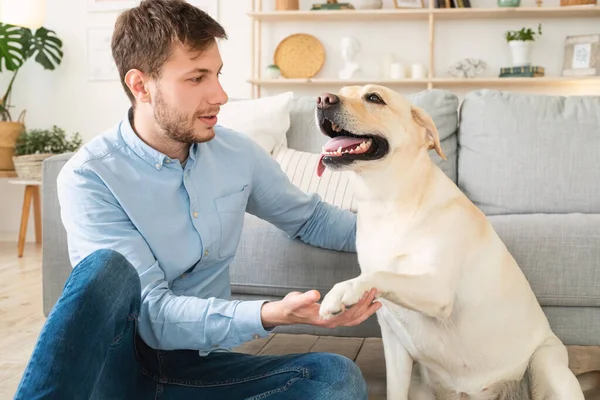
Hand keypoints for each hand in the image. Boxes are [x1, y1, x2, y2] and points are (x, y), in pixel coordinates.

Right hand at [260, 288, 380, 328]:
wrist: (287, 313)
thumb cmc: (291, 306)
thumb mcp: (296, 300)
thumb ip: (305, 298)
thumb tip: (315, 294)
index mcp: (325, 319)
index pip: (347, 313)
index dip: (358, 304)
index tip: (367, 293)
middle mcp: (331, 323)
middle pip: (354, 316)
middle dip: (366, 304)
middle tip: (376, 291)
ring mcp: (333, 322)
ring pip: (354, 319)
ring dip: (366, 310)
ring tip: (378, 300)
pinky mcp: (333, 318)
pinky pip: (350, 317)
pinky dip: (359, 312)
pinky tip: (365, 305)